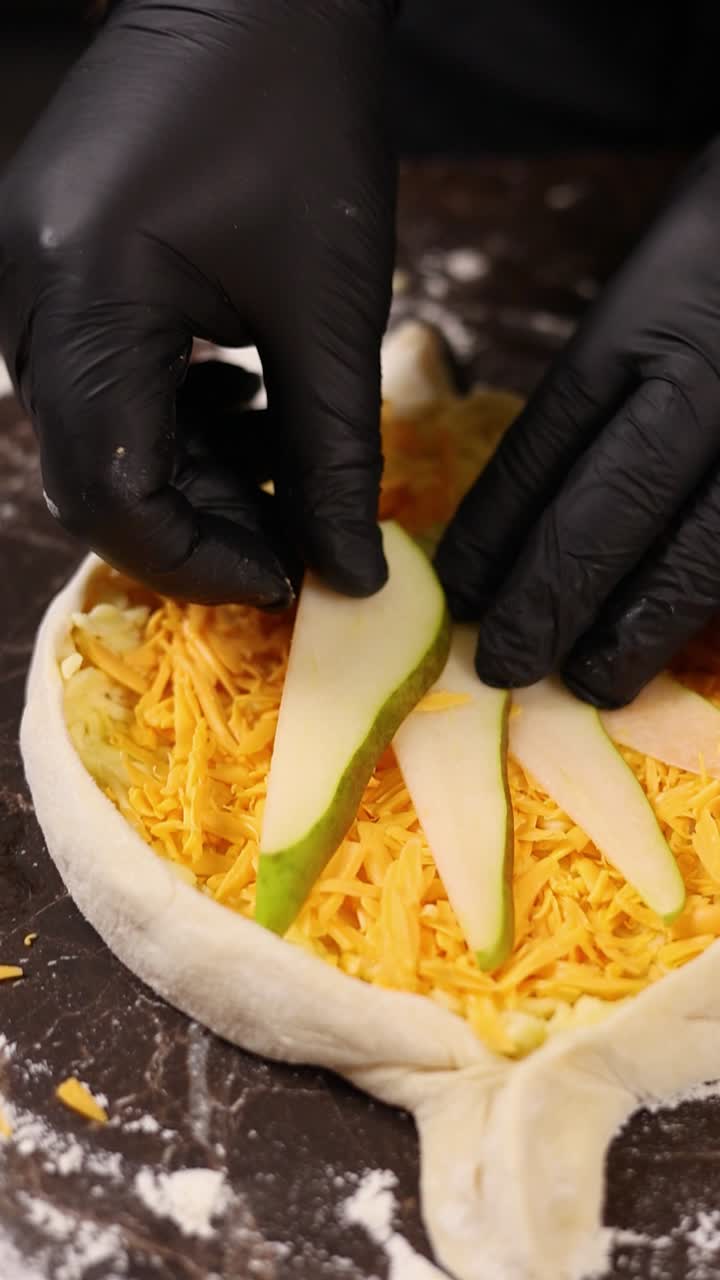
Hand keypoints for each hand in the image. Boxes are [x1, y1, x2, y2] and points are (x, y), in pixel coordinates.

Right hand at [0, 0, 394, 604]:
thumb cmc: (303, 120)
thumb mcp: (330, 307)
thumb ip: (333, 456)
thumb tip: (350, 575)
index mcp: (83, 296)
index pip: (110, 492)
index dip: (199, 560)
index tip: (286, 577)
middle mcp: (25, 294)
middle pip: (92, 474)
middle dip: (199, 523)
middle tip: (292, 532)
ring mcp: (26, 276)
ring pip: (94, 436)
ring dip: (189, 474)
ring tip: (280, 460)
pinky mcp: (51, 263)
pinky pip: (94, 381)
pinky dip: (169, 419)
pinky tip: (240, 399)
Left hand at [436, 144, 719, 707]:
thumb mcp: (676, 265)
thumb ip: (627, 363)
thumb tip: (549, 499)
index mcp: (660, 307)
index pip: (554, 435)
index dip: (500, 523)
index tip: (462, 587)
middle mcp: (719, 369)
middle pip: (618, 502)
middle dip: (553, 594)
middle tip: (505, 662)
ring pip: (703, 551)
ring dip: (641, 627)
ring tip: (594, 680)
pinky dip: (713, 605)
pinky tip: (683, 643)